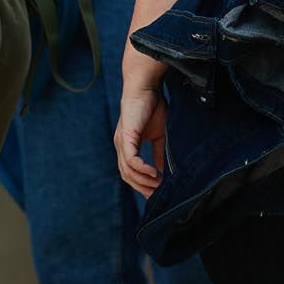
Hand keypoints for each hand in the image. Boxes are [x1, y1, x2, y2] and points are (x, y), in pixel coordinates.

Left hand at [115, 47, 168, 195]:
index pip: (129, 172)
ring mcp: (121, 142)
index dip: (141, 185)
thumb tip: (163, 171)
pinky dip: (142, 169)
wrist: (145, 87)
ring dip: (144, 181)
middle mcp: (120, 146)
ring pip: (127, 171)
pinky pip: (131, 160)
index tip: (156, 194)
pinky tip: (155, 174)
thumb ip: (158, 153)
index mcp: (126, 146)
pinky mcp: (126, 136)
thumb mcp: (158, 135)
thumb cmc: (152, 107)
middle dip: (142, 188)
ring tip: (159, 185)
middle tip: (158, 196)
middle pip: (126, 176)